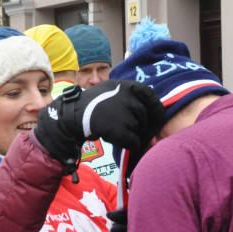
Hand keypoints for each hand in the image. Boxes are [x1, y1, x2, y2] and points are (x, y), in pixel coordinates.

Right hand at [34, 80, 163, 164]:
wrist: (74, 116)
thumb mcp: (110, 88)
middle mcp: (127, 98)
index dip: (156, 107)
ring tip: (120, 132)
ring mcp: (124, 114)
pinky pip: (134, 142)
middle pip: (144, 115)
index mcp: (126, 86)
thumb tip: (147, 104)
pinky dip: (132, 145)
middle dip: (141, 123)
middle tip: (131, 127)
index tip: (158, 116)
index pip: (149, 95)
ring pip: (139, 129)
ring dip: (134, 133)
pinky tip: (124, 143)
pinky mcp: (120, 131)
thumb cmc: (92, 102)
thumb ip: (127, 94)